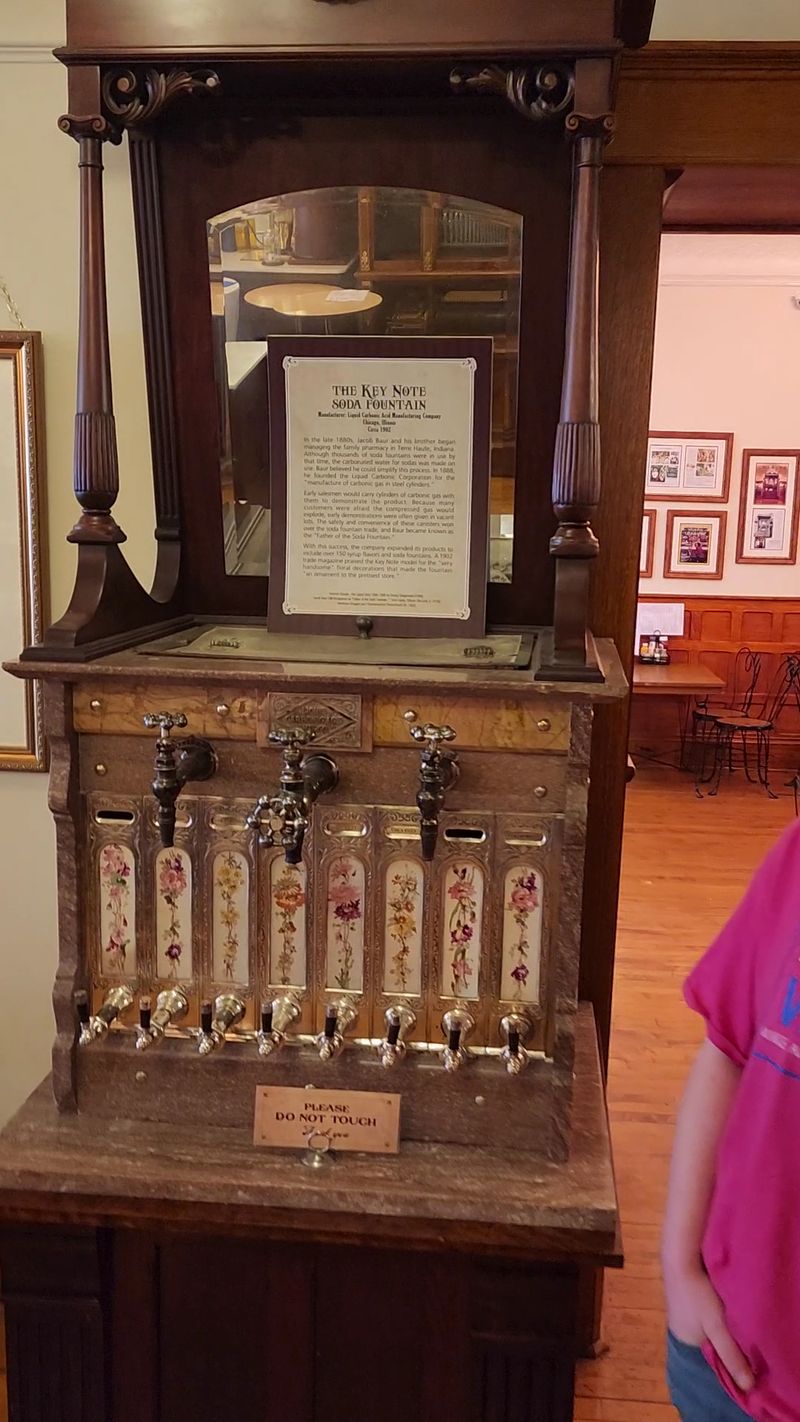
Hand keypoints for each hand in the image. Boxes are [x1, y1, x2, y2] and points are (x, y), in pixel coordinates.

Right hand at [664, 1263, 753, 1391]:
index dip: (727, 1357)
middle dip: (724, 1340)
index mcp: (684, 1341)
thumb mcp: (717, 1327)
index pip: (710, 1358)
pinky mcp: (683, 1294)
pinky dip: (713, 1311)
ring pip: (706, 1326)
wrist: (681, 1255)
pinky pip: (702, 1311)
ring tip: (733, 1318)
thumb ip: (731, 1356)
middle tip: (742, 1334)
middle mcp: (678, 1328)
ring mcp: (679, 1310)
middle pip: (708, 1342)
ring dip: (720, 1324)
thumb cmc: (697, 1294)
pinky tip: (722, 1303)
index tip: (745, 1354)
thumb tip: (747, 1387)